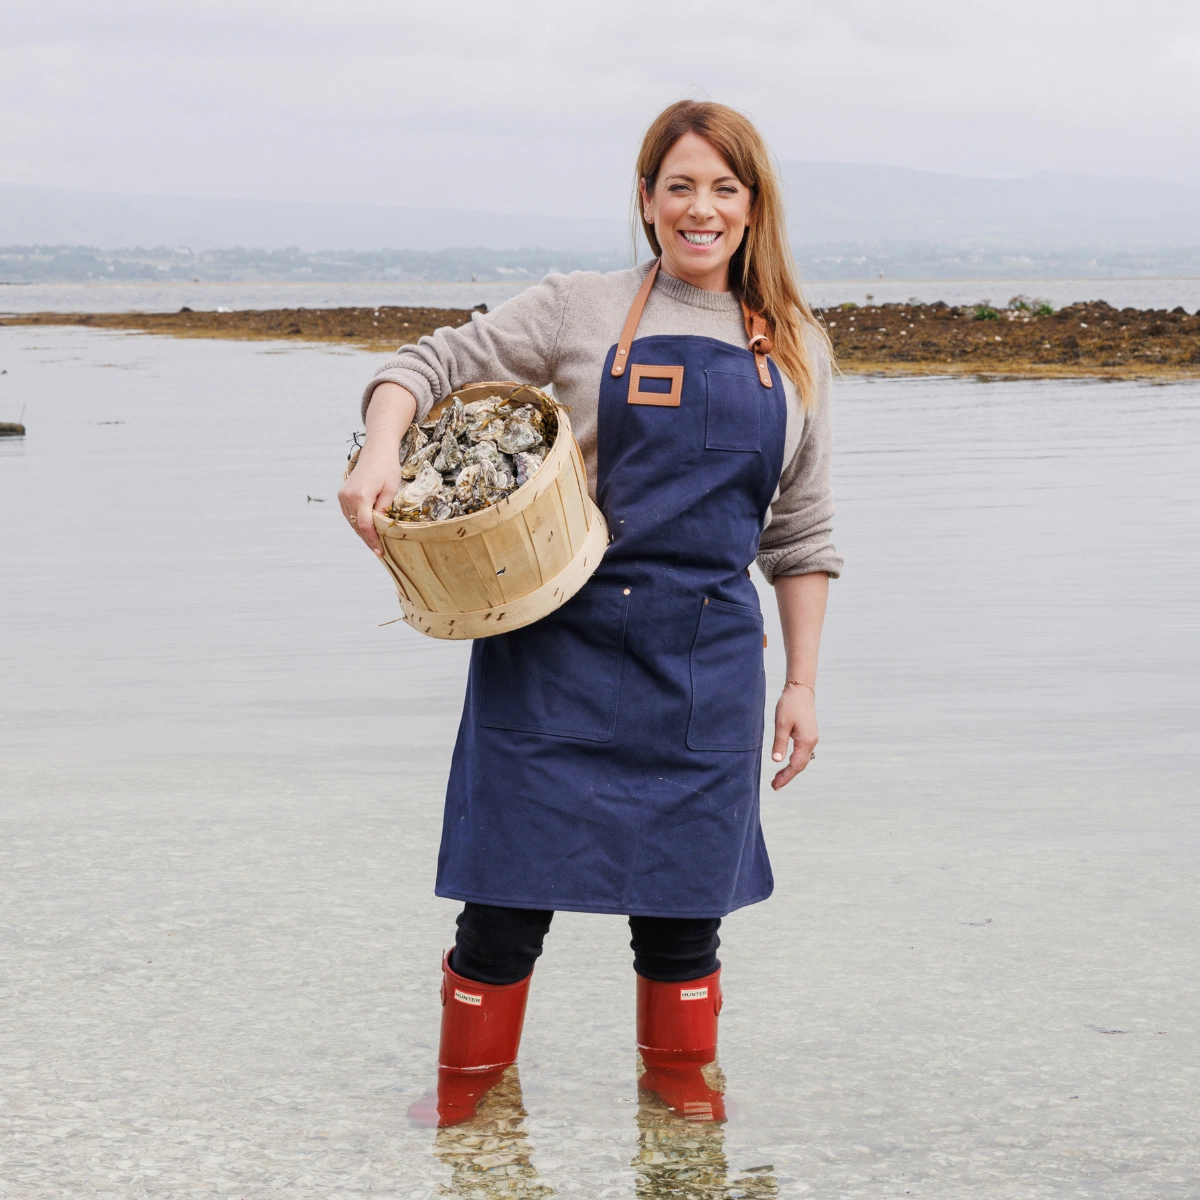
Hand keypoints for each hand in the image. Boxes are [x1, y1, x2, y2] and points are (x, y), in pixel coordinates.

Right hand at [338, 433, 401, 555]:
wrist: (376, 451)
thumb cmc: (387, 468)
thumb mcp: (391, 490)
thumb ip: (383, 510)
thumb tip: (380, 527)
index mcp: (361, 496)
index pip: (365, 526)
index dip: (373, 541)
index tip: (381, 552)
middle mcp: (348, 497)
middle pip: (357, 526)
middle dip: (368, 539)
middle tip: (379, 551)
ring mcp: (343, 495)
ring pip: (352, 522)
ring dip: (362, 533)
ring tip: (375, 543)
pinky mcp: (342, 494)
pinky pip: (349, 514)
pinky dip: (358, 523)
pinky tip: (367, 530)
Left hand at [769, 683, 817, 789]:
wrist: (801, 690)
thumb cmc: (790, 705)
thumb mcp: (781, 724)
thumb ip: (780, 743)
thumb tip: (776, 761)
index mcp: (806, 741)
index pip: (796, 766)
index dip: (785, 777)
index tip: (775, 786)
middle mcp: (812, 742)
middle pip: (800, 765)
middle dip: (787, 776)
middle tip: (774, 785)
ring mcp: (812, 739)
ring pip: (802, 760)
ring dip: (790, 769)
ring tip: (777, 777)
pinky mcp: (809, 735)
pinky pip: (802, 753)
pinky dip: (793, 761)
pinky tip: (785, 762)